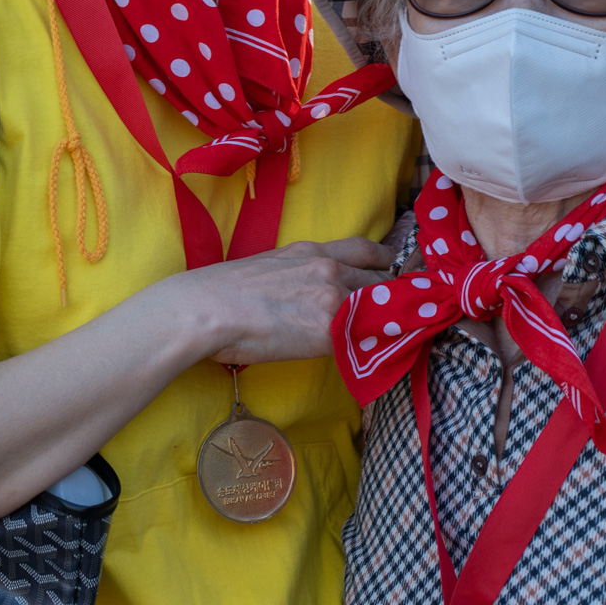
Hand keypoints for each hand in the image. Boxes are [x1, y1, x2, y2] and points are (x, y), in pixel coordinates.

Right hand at [161, 237, 392, 367]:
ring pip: (381, 308)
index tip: (394, 272)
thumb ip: (297, 274)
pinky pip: (367, 337)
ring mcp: (333, 299)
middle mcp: (329, 269)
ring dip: (388, 322)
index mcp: (312, 251)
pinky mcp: (330, 331)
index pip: (367, 250)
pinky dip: (376, 345)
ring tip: (393, 335)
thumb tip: (302, 293)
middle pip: (382, 280)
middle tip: (398, 310)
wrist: (207, 309)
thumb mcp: (269, 266)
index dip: (386, 262)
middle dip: (393, 295)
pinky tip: (379, 355)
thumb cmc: (222, 290)